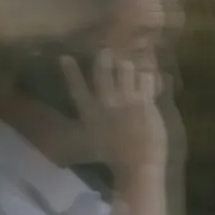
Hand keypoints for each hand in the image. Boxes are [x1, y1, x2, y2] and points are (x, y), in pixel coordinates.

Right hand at [62, 49, 164, 171]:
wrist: (137, 163)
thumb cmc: (113, 156)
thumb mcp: (91, 139)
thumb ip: (90, 122)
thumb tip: (86, 115)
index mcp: (89, 113)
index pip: (76, 88)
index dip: (70, 72)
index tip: (65, 57)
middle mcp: (105, 102)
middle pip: (102, 72)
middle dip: (103, 58)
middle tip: (106, 51)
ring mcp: (126, 99)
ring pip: (125, 68)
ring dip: (127, 65)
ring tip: (130, 64)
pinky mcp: (144, 100)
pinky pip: (146, 78)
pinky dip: (147, 76)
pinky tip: (148, 77)